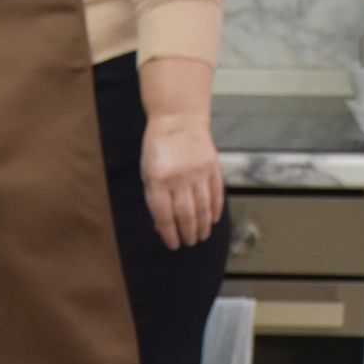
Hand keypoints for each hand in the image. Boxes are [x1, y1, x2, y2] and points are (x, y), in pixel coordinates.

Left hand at [141, 117, 224, 250]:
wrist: (179, 119)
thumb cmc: (158, 147)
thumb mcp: (147, 172)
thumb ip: (154, 198)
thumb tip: (162, 225)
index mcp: (158, 181)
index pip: (165, 216)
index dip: (169, 234)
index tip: (173, 244)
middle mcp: (179, 178)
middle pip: (186, 215)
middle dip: (188, 233)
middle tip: (189, 242)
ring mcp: (198, 173)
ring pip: (203, 208)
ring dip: (203, 226)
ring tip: (201, 236)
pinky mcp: (212, 167)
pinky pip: (215, 194)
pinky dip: (215, 210)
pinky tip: (212, 220)